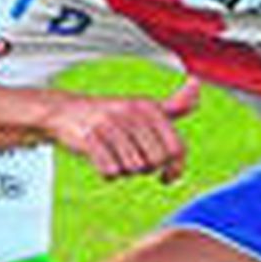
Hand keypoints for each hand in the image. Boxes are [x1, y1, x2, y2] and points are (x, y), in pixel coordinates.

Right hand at [44, 78, 201, 180]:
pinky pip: (110, 171)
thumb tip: (197, 84)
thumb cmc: (112, 114)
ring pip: (133, 168)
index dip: (175, 169)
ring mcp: (110, 124)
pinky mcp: (89, 138)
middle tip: (133, 161)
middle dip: (146, 169)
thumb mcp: (145, 107)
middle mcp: (132, 113)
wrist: (64, 111)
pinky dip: (108, 174)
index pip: (176, 148)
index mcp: (149, 107)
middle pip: (155, 162)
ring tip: (115, 157)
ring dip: (125, 171)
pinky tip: (102, 162)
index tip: (167, 177)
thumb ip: (175, 104)